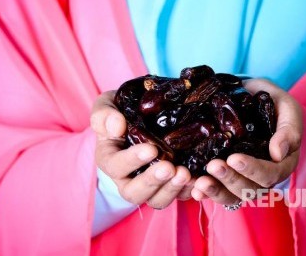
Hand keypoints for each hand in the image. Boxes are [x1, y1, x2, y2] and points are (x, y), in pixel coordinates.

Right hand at [90, 91, 193, 208]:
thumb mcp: (108, 105)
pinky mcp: (170, 186)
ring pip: (157, 200)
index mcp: (110, 160)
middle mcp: (128, 178)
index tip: (151, 149)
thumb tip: (117, 126)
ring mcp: (151, 185)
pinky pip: (178, 196)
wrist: (143, 113)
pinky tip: (199, 181)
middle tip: (169, 167)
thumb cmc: (122, 110)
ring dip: (172, 189)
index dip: (132, 161)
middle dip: (153, 181)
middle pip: (135, 192)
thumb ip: (105, 114)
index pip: (116, 166)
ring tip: (185, 174)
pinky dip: (189, 191)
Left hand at [191, 79, 302, 204]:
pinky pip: (218, 192)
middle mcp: (264, 177)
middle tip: (213, 166)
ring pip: (232, 196)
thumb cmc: (275, 104)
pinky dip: (206, 193)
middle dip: (230, 179)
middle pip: (249, 189)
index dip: (252, 169)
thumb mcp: (287, 109)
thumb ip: (289, 130)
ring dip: (215, 191)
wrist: (253, 97)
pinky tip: (194, 189)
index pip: (270, 174)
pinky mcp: (227, 178)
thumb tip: (277, 153)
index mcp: (282, 164)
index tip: (234, 158)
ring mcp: (244, 180)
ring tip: (199, 183)